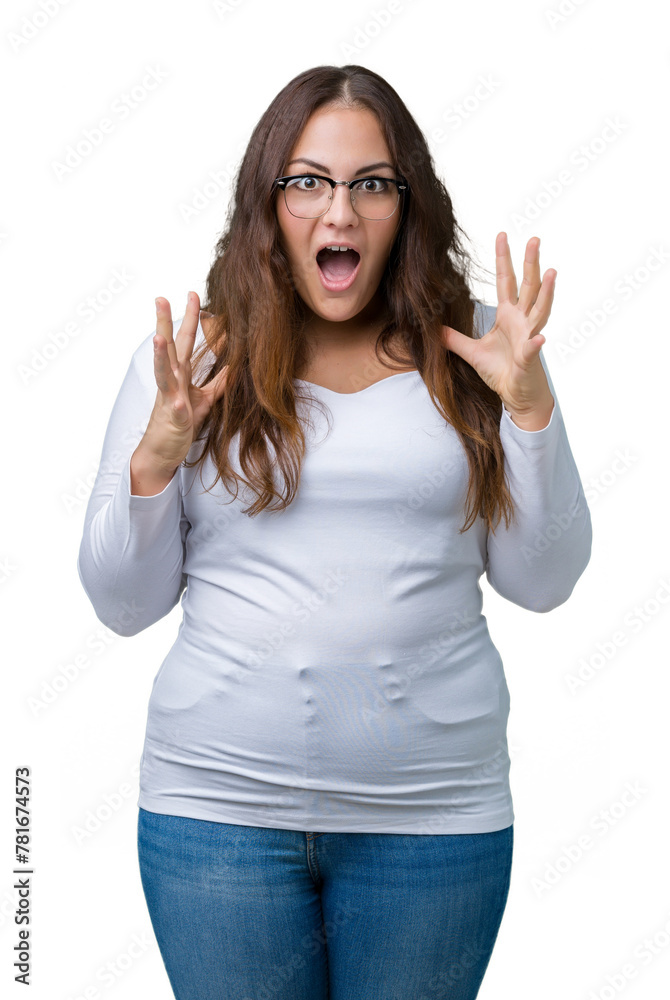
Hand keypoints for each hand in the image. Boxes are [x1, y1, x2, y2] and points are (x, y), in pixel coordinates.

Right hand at [137, 291, 228, 473]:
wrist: (162, 451)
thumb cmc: (181, 422)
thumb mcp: (205, 399)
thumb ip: (218, 382)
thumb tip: (234, 365)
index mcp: (181, 374)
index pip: (185, 341)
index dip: (191, 319)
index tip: (193, 295)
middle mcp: (172, 382)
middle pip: (170, 348)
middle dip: (164, 323)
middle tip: (160, 297)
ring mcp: (169, 399)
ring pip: (164, 374)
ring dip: (160, 357)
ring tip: (158, 339)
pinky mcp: (173, 420)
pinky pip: (174, 412)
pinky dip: (175, 406)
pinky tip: (176, 400)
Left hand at [441, 233, 555, 424]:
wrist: (516, 395)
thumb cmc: (500, 371)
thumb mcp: (471, 352)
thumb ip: (453, 339)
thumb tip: (432, 328)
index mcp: (507, 315)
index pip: (506, 281)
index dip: (503, 259)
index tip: (502, 236)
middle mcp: (522, 321)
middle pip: (528, 286)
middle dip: (530, 263)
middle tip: (533, 239)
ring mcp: (529, 337)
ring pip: (540, 310)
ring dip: (546, 292)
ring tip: (551, 272)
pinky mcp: (529, 359)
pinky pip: (533, 350)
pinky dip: (535, 344)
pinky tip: (540, 338)